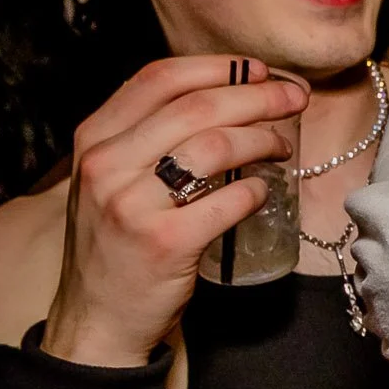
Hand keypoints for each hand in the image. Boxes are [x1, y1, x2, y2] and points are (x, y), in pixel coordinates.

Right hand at [43, 56, 305, 367]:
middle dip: (256, 96)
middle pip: (196, 107)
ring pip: (214, 146)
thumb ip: (145, 139)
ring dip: (262, 139)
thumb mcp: (109, 181)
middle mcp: (106, 164)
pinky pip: (227, 201)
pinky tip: (265, 191)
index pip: (159, 79)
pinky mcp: (163, 242)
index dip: (217, 67)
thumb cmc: (115, 245)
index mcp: (94, 139)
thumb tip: (219, 99)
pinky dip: (255, 191)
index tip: (257, 69)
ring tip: (283, 146)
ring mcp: (131, 203)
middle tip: (294, 98)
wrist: (95, 320)